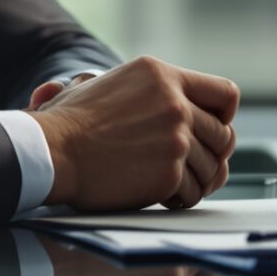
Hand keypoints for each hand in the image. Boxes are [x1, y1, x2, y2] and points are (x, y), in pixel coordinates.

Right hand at [34, 56, 240, 210]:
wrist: (50, 151)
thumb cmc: (70, 121)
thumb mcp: (112, 83)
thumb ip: (150, 91)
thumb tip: (173, 102)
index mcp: (163, 76)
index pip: (226, 93)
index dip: (224, 116)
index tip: (212, 129)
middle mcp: (175, 104)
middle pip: (223, 135)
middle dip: (213, 154)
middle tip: (195, 166)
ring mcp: (175, 139)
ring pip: (212, 168)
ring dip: (198, 180)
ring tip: (179, 184)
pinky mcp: (168, 173)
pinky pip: (193, 192)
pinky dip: (183, 199)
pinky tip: (167, 197)